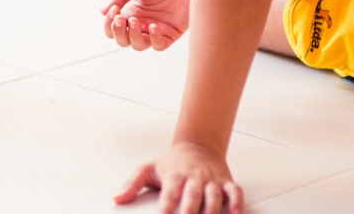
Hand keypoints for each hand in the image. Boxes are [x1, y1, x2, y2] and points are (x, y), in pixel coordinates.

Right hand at [103, 0, 190, 50]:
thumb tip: (101, 11)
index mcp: (131, 10)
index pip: (113, 27)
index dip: (109, 24)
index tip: (113, 11)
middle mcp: (142, 22)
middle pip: (122, 40)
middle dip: (118, 32)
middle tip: (120, 18)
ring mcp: (156, 29)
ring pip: (138, 45)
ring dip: (133, 36)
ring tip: (137, 21)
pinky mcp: (172, 33)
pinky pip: (158, 45)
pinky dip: (153, 39)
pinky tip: (153, 26)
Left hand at [114, 142, 243, 213]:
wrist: (197, 145)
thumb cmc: (171, 163)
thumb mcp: (148, 169)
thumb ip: (132, 184)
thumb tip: (116, 198)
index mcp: (174, 176)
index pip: (169, 194)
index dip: (166, 207)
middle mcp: (193, 178)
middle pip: (192, 196)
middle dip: (190, 212)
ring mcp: (211, 180)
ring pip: (213, 195)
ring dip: (212, 210)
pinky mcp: (226, 181)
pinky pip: (234, 192)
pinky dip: (237, 202)